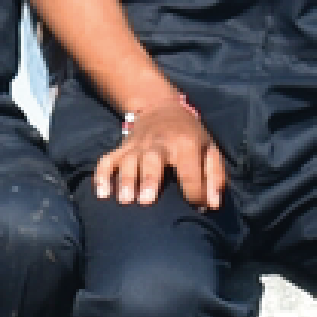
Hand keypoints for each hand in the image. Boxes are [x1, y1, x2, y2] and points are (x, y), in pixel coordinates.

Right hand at [93, 96, 225, 208]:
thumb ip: (215, 177)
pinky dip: (102, 176)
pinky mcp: (121, 149)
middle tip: (145, 201)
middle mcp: (159, 143)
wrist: (161, 108)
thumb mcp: (210, 149)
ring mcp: (136, 146)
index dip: (195, 193)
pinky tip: (101, 194)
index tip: (198, 207)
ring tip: (124, 201)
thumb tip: (213, 204)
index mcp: (185, 143)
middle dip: (149, 180)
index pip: (190, 172)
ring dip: (126, 180)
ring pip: (129, 161)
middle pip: (152, 161)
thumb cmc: (190, 136)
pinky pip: (107, 161)